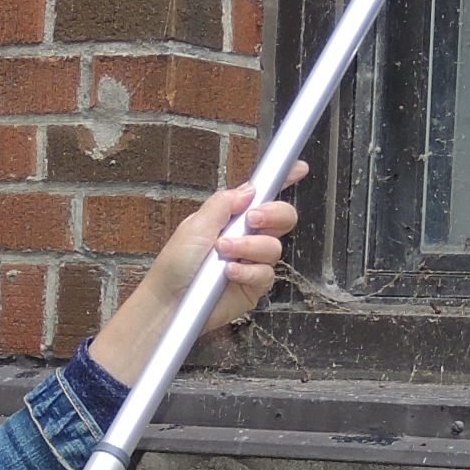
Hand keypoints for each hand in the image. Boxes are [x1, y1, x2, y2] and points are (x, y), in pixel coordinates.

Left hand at [89, 164, 304, 387]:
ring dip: (249, 247)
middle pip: (282, 218)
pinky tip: (229, 272)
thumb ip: (223, 204)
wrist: (170, 300)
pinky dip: (248, 271)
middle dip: (273, 214)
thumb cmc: (176, 263)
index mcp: (233, 217)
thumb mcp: (196, 225)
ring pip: (274, 247)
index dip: (284, 180)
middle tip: (253, 219)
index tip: (299, 168)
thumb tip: (250, 189)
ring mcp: (253, 262)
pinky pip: (266, 274)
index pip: (263, 195)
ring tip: (223, 251)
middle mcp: (248, 237)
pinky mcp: (254, 286)